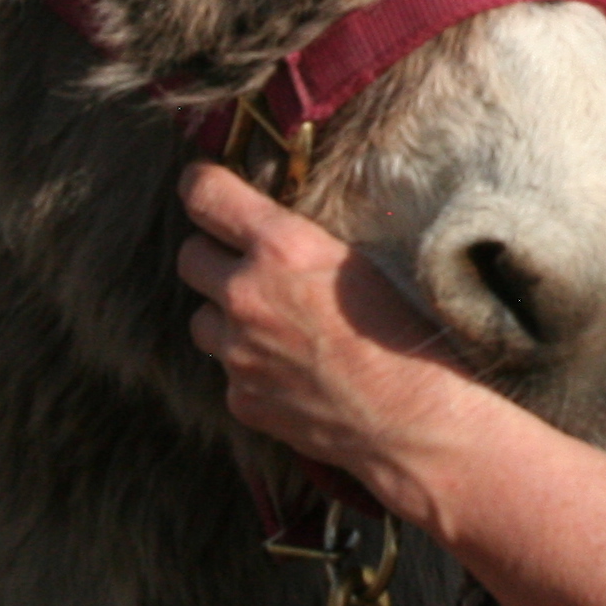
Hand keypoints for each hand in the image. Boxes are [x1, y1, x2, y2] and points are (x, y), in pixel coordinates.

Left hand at [175, 162, 477, 501]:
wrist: (415, 420)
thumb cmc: (404, 333)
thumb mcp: (358, 260)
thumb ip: (300, 239)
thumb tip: (269, 222)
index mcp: (280, 247)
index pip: (203, 195)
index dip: (200, 186)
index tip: (205, 187)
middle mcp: (246, 295)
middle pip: (190, 257)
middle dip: (212, 256)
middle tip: (245, 263)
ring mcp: (238, 353)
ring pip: (201, 320)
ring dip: (226, 317)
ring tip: (275, 325)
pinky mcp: (242, 399)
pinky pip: (228, 372)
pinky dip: (250, 368)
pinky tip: (293, 372)